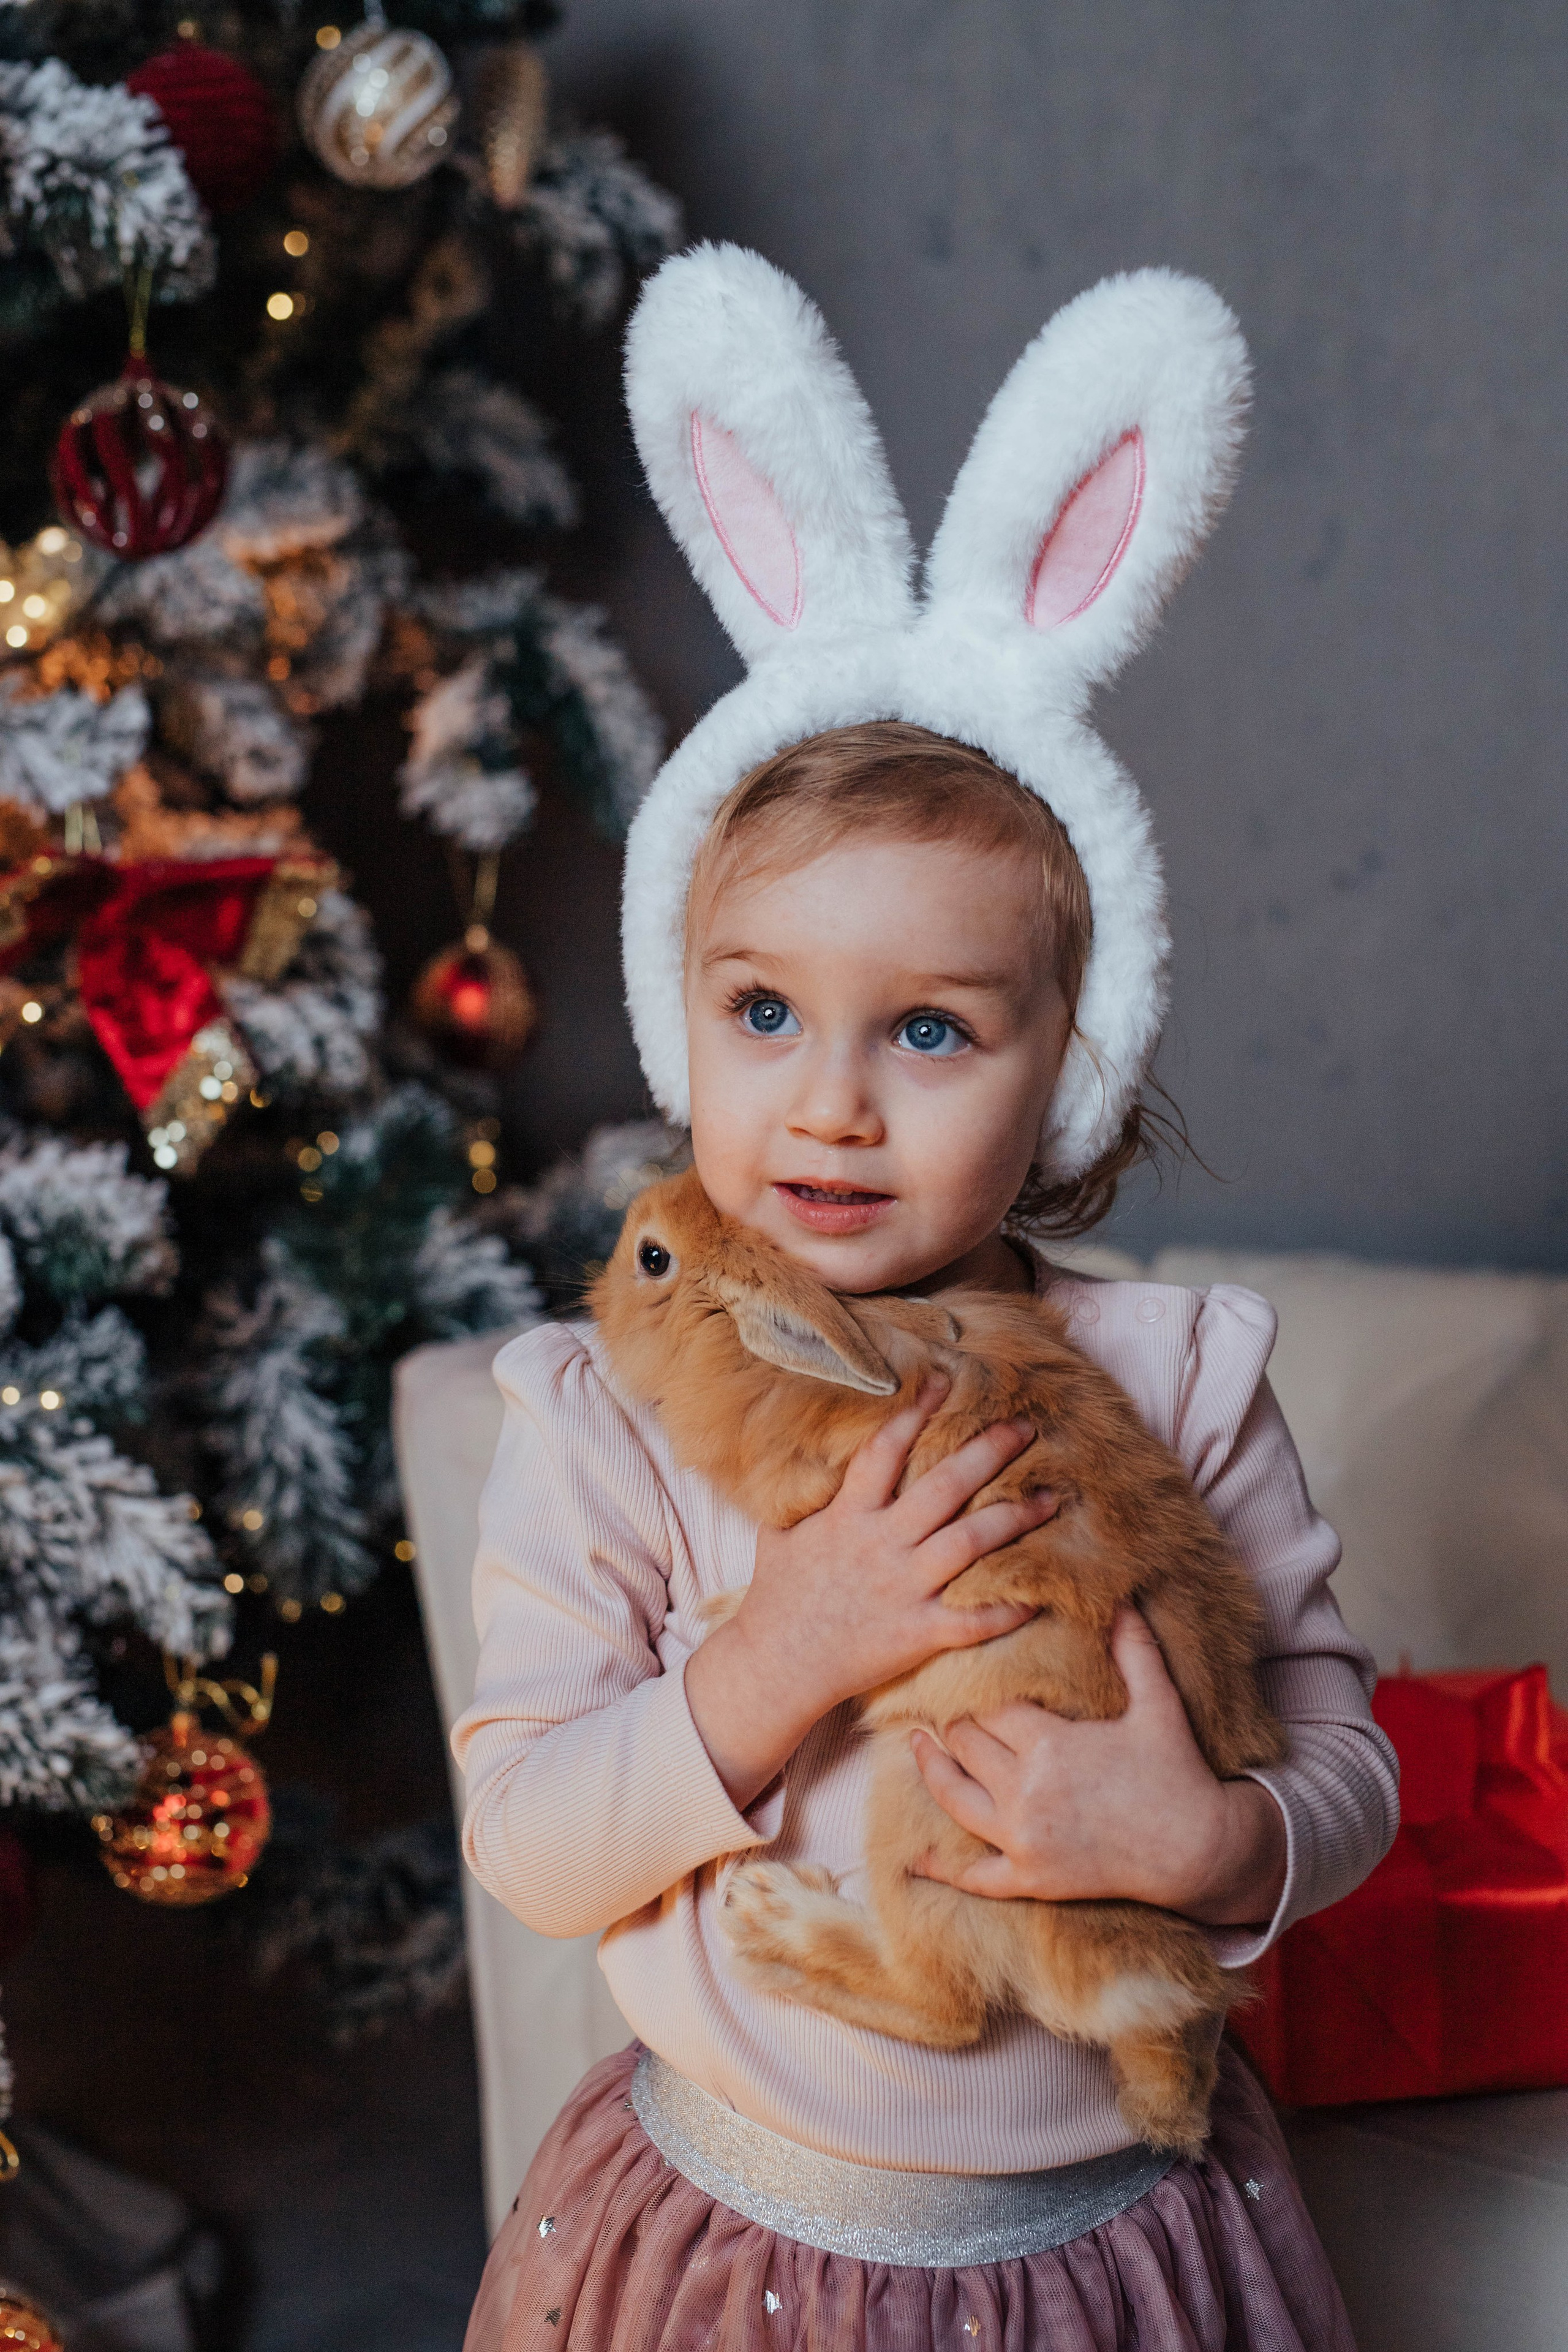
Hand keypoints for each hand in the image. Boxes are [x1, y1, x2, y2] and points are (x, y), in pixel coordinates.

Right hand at [685, 1379, 1058, 1808]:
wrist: (776, 1665)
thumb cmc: (778, 1596)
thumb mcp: (781, 1532)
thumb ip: (807, 1493)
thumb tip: (817, 1450)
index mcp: (848, 1515)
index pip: (885, 1450)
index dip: (915, 1413)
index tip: (946, 1382)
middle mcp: (881, 1545)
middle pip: (945, 1487)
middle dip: (989, 1452)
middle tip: (1025, 1426)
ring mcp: (903, 1590)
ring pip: (970, 1543)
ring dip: (1016, 1517)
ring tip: (1052, 1497)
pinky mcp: (917, 1633)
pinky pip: (973, 1619)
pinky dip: (1008, 1608)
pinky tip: (1039, 1594)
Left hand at [911, 1607, 1287, 1926]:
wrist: (1198, 1851)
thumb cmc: (1177, 1773)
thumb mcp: (1158, 1706)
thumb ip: (1136, 1650)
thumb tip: (1124, 1597)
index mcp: (1050, 1745)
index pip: (989, 1707)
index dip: (976, 1690)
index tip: (964, 1674)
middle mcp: (1026, 1791)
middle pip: (965, 1745)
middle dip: (953, 1723)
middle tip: (941, 1704)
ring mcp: (1023, 1838)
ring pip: (954, 1798)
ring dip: (931, 1770)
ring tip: (917, 1745)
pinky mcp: (1029, 1878)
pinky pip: (973, 1875)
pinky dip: (942, 1867)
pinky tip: (917, 1858)